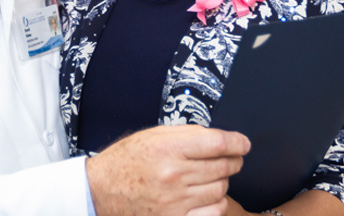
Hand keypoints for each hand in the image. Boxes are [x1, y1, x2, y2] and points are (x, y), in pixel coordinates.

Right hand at [87, 125, 249, 215]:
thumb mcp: (152, 137)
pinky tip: (207, 196)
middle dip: (233, 161)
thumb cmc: (126, 161)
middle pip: (223, 167)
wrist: (101, 191)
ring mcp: (176, 201)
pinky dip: (216, 203)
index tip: (243, 143)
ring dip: (222, 181)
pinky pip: (213, 211)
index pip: (217, 143)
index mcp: (167, 148)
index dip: (237, 142)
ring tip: (212, 176)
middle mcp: (173, 175)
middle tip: (232, 158)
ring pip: (221, 189)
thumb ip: (185, 135)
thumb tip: (218, 138)